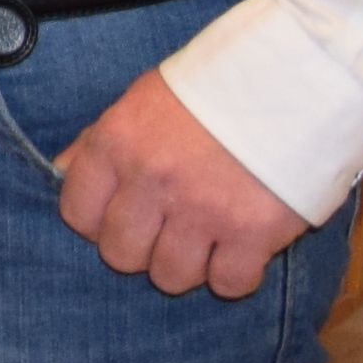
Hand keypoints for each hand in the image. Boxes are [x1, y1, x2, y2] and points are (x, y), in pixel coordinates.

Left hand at [56, 69, 312, 298]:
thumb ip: (101, 140)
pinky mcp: (254, 232)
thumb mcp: (145, 98)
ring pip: (171, 277)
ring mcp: (203, 210)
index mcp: (119, 143)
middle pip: (121, 255)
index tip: (122, 213)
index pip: (77, 213)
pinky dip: (235, 275)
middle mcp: (153, 180)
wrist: (299, 78)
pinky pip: (229, 284)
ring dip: (187, 264)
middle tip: (168, 228)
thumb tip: (62, 172)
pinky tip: (242, 250)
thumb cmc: (217, 87)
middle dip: (141, 248)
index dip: (98, 221)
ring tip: (207, 237)